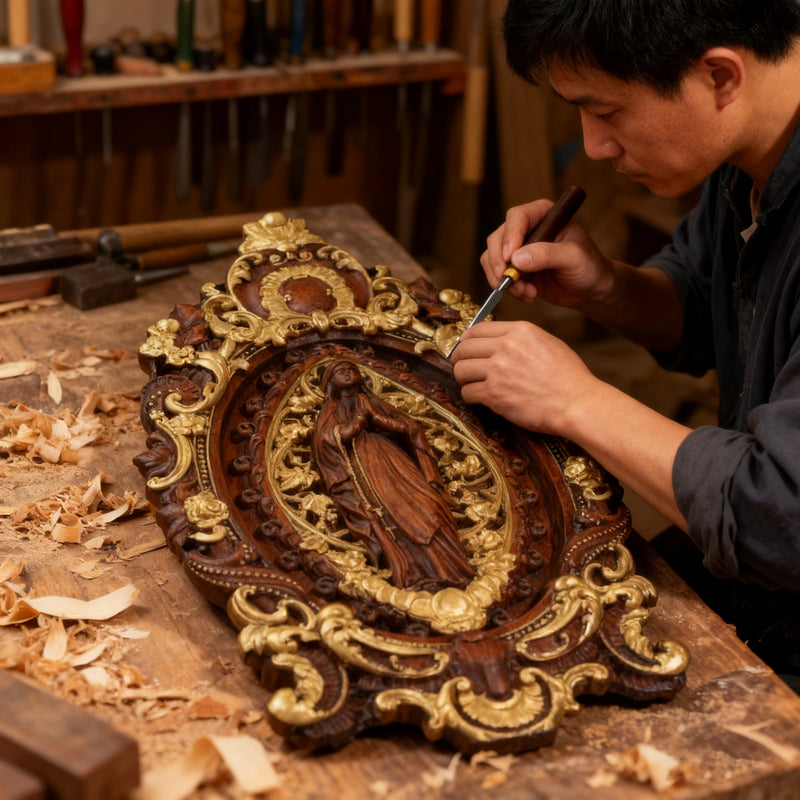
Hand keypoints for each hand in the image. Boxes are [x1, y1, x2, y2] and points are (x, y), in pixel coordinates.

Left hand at [451, 320, 596, 436]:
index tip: (467, 348)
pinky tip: (479, 398)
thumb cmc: (569, 377)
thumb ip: (520, 339)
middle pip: (463, 348)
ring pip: (460, 370)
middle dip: (461, 359)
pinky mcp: (494, 394)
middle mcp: (505, 347)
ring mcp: (498, 370)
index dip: (467, 340)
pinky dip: (471, 397)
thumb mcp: (547, 342)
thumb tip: (498, 340)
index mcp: (519, 331)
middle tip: (466, 368)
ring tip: (472, 384)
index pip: (477, 329)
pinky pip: (467, 393)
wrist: (577, 403)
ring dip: (464, 379)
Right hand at [481, 198, 613, 309]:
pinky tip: (528, 295)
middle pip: (497, 238)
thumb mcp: (573, 257)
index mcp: (544, 215)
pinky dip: (509, 289)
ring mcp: (518, 250)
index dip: (510, 236)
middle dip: (500, 262)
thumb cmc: (589, 266)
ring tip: (525, 292)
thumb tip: (517, 259)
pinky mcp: (515, 269)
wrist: (591, 290)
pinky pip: (498, 276)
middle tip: (508, 280)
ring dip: (503, 278)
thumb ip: (547, 254)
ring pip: (492, 258)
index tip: (510, 257)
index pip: (518, 217)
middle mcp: (527, 229)